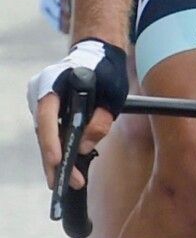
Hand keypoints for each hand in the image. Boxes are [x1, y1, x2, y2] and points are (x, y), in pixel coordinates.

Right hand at [28, 39, 127, 189]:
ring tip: (70, 181)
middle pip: (43, 132)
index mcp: (51, 82)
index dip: (50, 141)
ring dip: (57, 158)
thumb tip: (84, 149)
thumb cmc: (105, 70)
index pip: (46, 116)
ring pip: (46, 136)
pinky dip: (60, 148)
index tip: (57, 161)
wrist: (97, 53)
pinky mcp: (47, 111)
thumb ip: (101, 120)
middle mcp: (39, 93)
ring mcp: (41, 102)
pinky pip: (52, 132)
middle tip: (63, 184)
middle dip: (54, 161)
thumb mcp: (112, 93)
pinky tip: (68, 167)